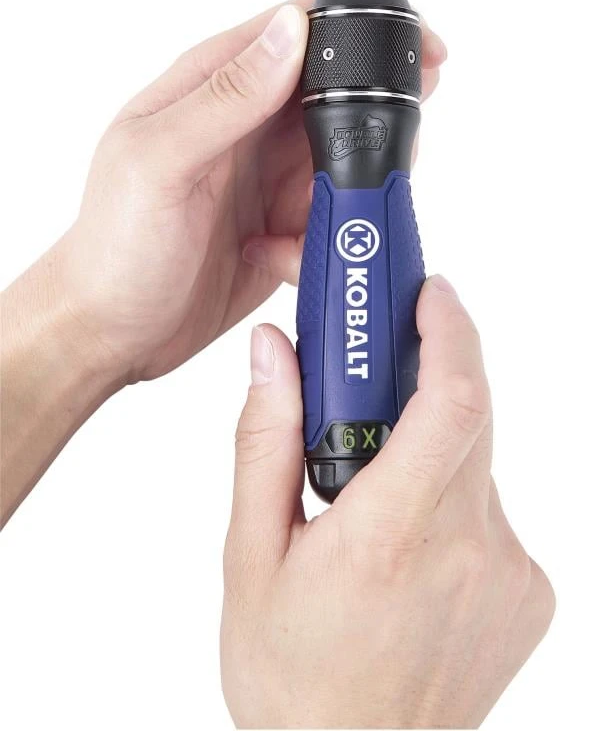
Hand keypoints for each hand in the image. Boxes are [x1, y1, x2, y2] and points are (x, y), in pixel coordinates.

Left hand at [1, 0, 444, 522]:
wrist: (110, 333)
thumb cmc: (115, 246)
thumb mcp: (163, 162)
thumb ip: (229, 96)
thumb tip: (293, 30)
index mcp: (210, 87)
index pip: (295, 31)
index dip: (358, 30)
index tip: (417, 46)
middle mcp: (244, 124)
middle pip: (335, 93)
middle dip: (375, 116)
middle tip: (397, 146)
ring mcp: (266, 174)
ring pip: (345, 156)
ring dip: (353, 185)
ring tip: (315, 219)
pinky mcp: (282, 223)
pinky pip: (334, 213)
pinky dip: (327, 235)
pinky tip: (282, 257)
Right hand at [221, 277, 554, 729]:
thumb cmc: (291, 675)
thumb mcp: (251, 555)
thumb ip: (266, 441)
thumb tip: (273, 353)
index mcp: (389, 536)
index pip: (452, 403)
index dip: (450, 330)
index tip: (429, 292)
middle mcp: (467, 551)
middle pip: (469, 416)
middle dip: (427, 376)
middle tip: (378, 373)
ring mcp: (509, 574)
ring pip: (477, 464)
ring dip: (430, 453)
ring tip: (375, 500)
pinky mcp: (532, 595)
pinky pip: (493, 513)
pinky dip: (452, 504)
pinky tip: (409, 550)